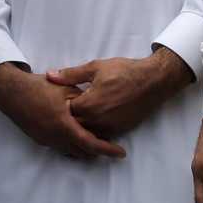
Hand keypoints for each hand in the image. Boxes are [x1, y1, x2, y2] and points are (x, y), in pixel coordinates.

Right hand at [0, 62, 125, 159]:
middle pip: (82, 152)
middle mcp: (55, 138)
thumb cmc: (39, 88)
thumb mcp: (66, 90)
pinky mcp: (40, 139)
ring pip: (71, 151)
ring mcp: (46, 140)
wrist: (12, 91)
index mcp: (64, 126)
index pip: (91, 144)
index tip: (121, 152)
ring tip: (95, 140)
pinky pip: (61, 147)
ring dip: (84, 148)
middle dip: (97, 151)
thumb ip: (83, 103)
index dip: (107, 150)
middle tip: (110, 146)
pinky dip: (72, 144)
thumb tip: (98, 111)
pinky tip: (75, 135)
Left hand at [45, 48, 192, 138]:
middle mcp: (98, 120)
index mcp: (88, 105)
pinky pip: (102, 134)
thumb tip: (49, 75)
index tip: (58, 99)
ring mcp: (110, 127)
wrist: (153, 80)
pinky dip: (95, 129)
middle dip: (69, 118)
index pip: (65, 111)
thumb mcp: (95, 68)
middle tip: (66, 108)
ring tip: (79, 114)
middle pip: (75, 125)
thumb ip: (70, 75)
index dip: (61, 105)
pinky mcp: (121, 130)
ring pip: (88, 132)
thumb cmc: (124, 71)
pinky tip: (94, 119)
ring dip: (82, 125)